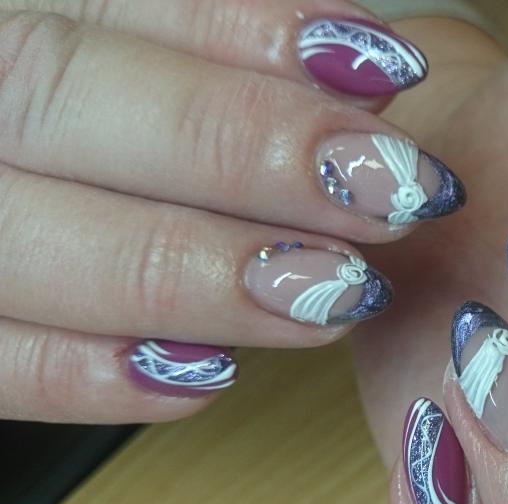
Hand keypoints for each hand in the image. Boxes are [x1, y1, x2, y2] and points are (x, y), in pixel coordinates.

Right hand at [0, 1, 466, 420]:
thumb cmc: (94, 129)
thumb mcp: (134, 59)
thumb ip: (221, 55)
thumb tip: (369, 77)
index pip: (107, 5)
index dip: (248, 34)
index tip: (387, 70)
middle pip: (58, 103)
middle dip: (239, 150)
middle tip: (386, 193)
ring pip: (25, 247)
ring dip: (193, 274)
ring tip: (336, 293)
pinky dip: (90, 377)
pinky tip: (208, 375)